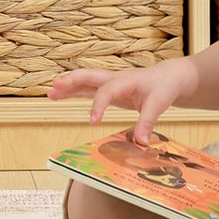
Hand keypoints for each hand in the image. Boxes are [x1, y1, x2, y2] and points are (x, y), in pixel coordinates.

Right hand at [48, 59, 196, 144]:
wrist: (168, 76)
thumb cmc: (163, 87)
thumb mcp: (160, 103)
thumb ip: (148, 121)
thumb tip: (140, 143)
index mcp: (128, 80)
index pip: (108, 91)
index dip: (99, 105)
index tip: (92, 122)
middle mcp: (116, 78)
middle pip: (90, 76)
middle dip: (73, 81)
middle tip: (55, 87)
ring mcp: (111, 82)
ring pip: (86, 81)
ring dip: (69, 86)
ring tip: (50, 93)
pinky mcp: (109, 88)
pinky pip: (89, 88)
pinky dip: (75, 91)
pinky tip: (61, 95)